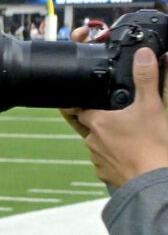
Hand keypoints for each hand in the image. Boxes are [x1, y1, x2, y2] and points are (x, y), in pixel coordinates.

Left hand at [61, 37, 167, 189]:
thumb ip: (145, 79)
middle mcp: (91, 141)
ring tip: (131, 137)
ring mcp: (97, 159)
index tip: (93, 100)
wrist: (154, 180)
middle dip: (102, 121)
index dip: (86, 103)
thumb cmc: (152, 144)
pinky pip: (106, 162)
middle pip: (90, 126)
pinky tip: (131, 154)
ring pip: (98, 144)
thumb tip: (143, 55)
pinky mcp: (106, 173)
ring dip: (109, 140)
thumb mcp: (151, 105)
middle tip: (120, 119)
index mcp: (97, 122)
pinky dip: (116, 157)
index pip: (80, 108)